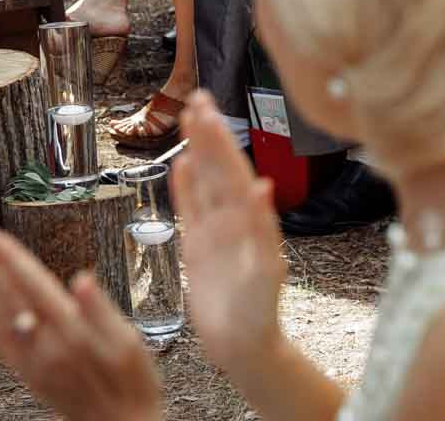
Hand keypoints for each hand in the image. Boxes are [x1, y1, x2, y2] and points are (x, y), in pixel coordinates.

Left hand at [0, 226, 163, 420]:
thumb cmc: (131, 384)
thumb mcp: (129, 343)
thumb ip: (103, 311)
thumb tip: (83, 280)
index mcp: (71, 328)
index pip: (31, 282)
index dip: (7, 257)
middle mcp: (45, 343)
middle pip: (8, 293)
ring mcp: (33, 359)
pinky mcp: (28, 373)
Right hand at [168, 92, 287, 375]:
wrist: (246, 348)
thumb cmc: (260, 316)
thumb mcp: (264, 274)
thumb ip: (262, 231)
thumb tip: (264, 186)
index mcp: (250, 221)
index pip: (232, 171)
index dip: (220, 141)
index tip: (208, 109)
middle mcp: (234, 220)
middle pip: (218, 168)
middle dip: (209, 133)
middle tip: (197, 97)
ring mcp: (216, 231)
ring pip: (205, 182)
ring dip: (199, 150)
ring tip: (189, 118)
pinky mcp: (201, 249)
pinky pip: (192, 210)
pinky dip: (186, 187)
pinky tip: (181, 164)